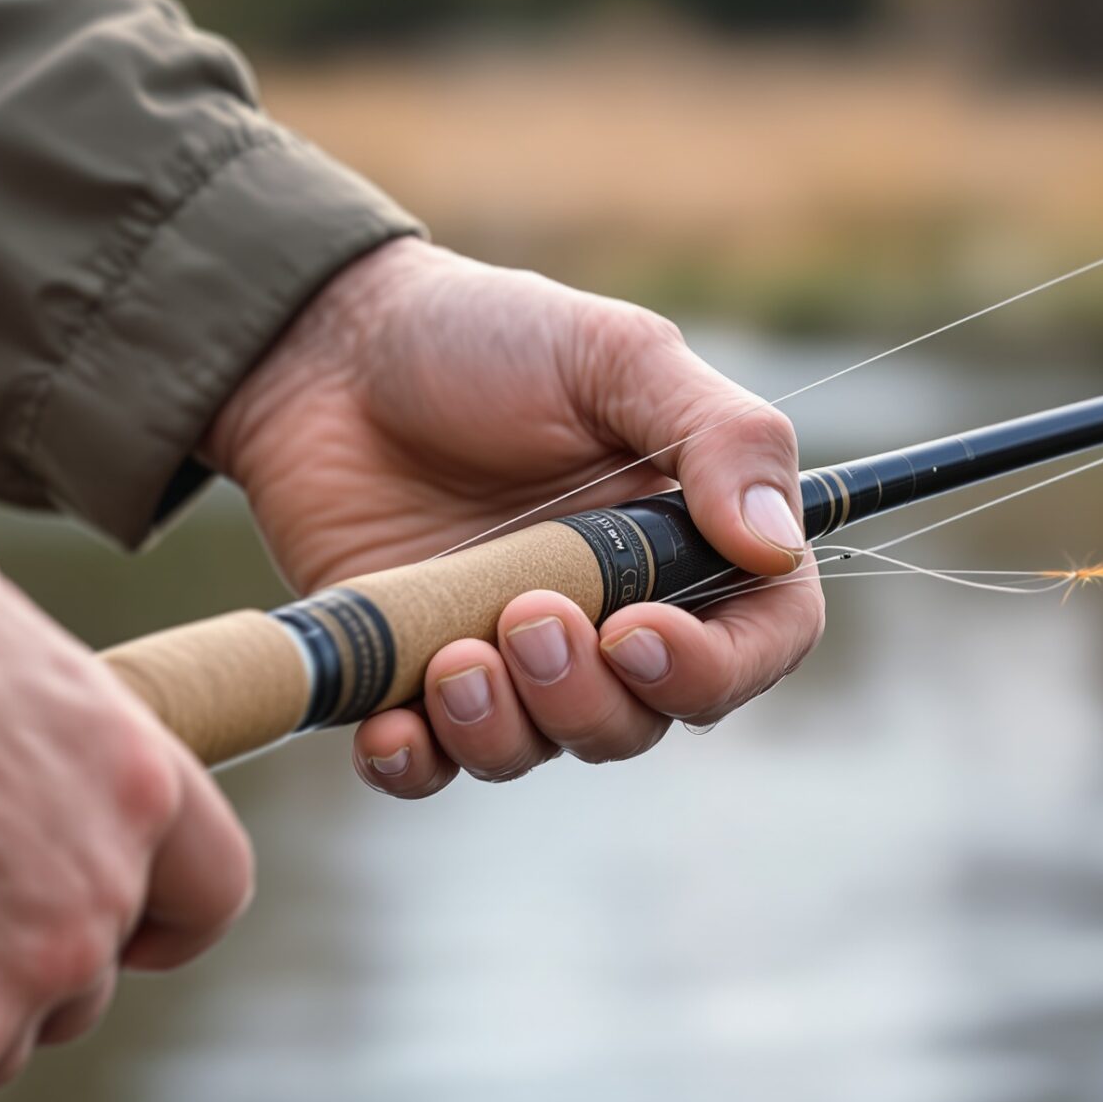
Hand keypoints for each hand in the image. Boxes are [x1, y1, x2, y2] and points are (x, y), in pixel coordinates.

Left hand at [207, 238, 825, 796]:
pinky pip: (432, 766)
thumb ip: (719, 437)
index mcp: (685, 540)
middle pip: (646, 718)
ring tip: (451, 655)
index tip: (640, 633)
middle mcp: (610, 613)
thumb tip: (777, 545)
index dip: (716, 668)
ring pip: (542, 748)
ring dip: (505, 728)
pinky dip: (416, 764)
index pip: (758, 643)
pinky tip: (389, 728)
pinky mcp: (413, 677)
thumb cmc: (483, 335)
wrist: (325, 347)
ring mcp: (511, 654)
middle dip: (589, 697)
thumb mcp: (616, 355)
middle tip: (527, 615)